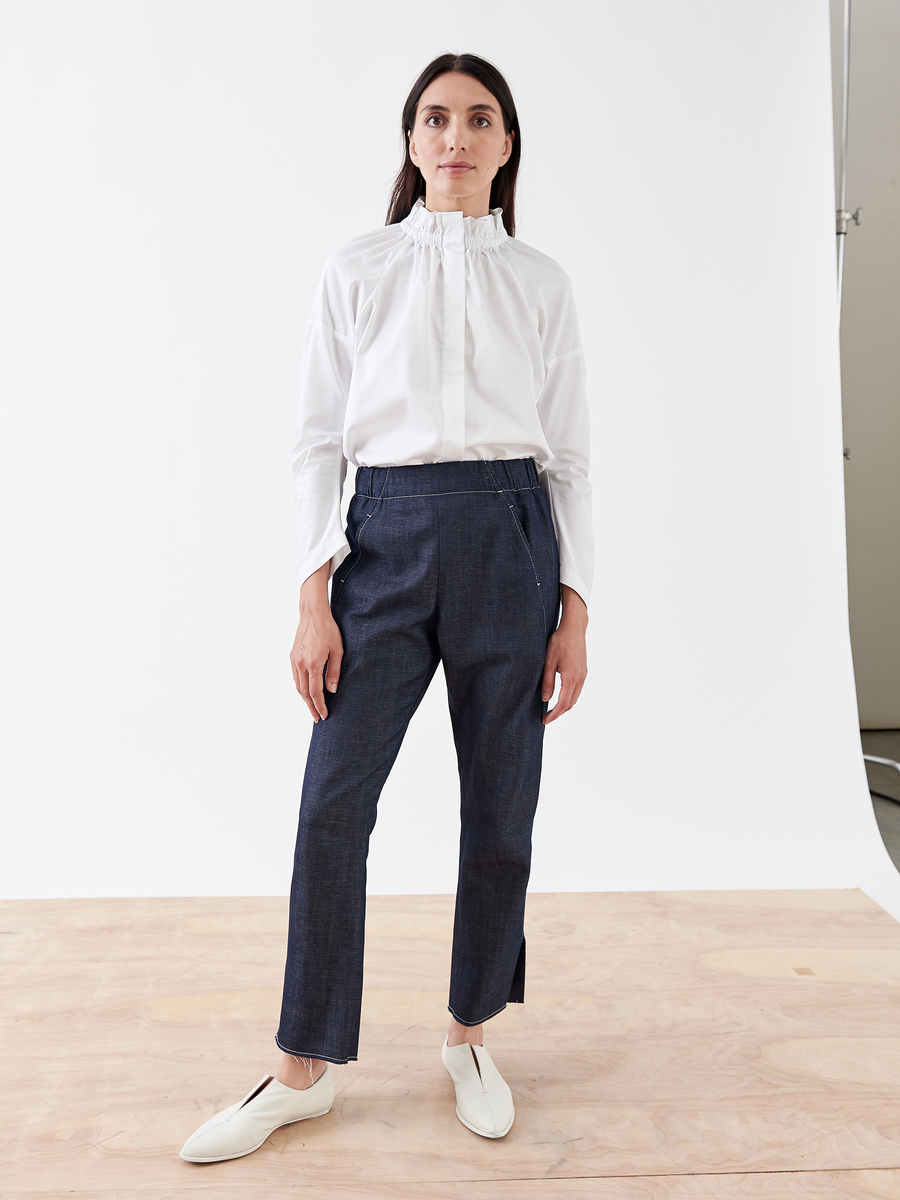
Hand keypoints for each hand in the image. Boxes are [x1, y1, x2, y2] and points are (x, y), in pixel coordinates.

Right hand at [290, 561, 343, 722]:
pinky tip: (306, 691)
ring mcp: (294, 660)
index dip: (319, 706)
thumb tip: (332, 690)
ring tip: (312, 707)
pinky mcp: (292, 656)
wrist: (312, 614)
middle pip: (304, 693)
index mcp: (314, 664)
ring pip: (297, 686)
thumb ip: (334, 672)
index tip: (324, 715)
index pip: (315, 692)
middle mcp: (301, 664)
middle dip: (311, 707)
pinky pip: (295, 677)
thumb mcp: (338, 651)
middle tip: (317, 717)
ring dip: (304, 699)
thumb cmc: (328, 630)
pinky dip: (300, 687)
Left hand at [541, 585, 587, 724]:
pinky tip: (561, 696)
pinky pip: (578, 690)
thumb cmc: (559, 642)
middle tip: (546, 717)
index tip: (545, 720)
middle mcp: (580, 679)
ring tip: (552, 709)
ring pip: (575, 698)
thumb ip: (547, 681)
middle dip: (559, 713)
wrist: (574, 628)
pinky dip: (570, 697)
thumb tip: (545, 699)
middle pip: (571, 704)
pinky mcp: (584, 671)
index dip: (554, 714)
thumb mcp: (548, 661)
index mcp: (571, 678)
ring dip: (565, 706)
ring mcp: (584, 675)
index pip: (562, 704)